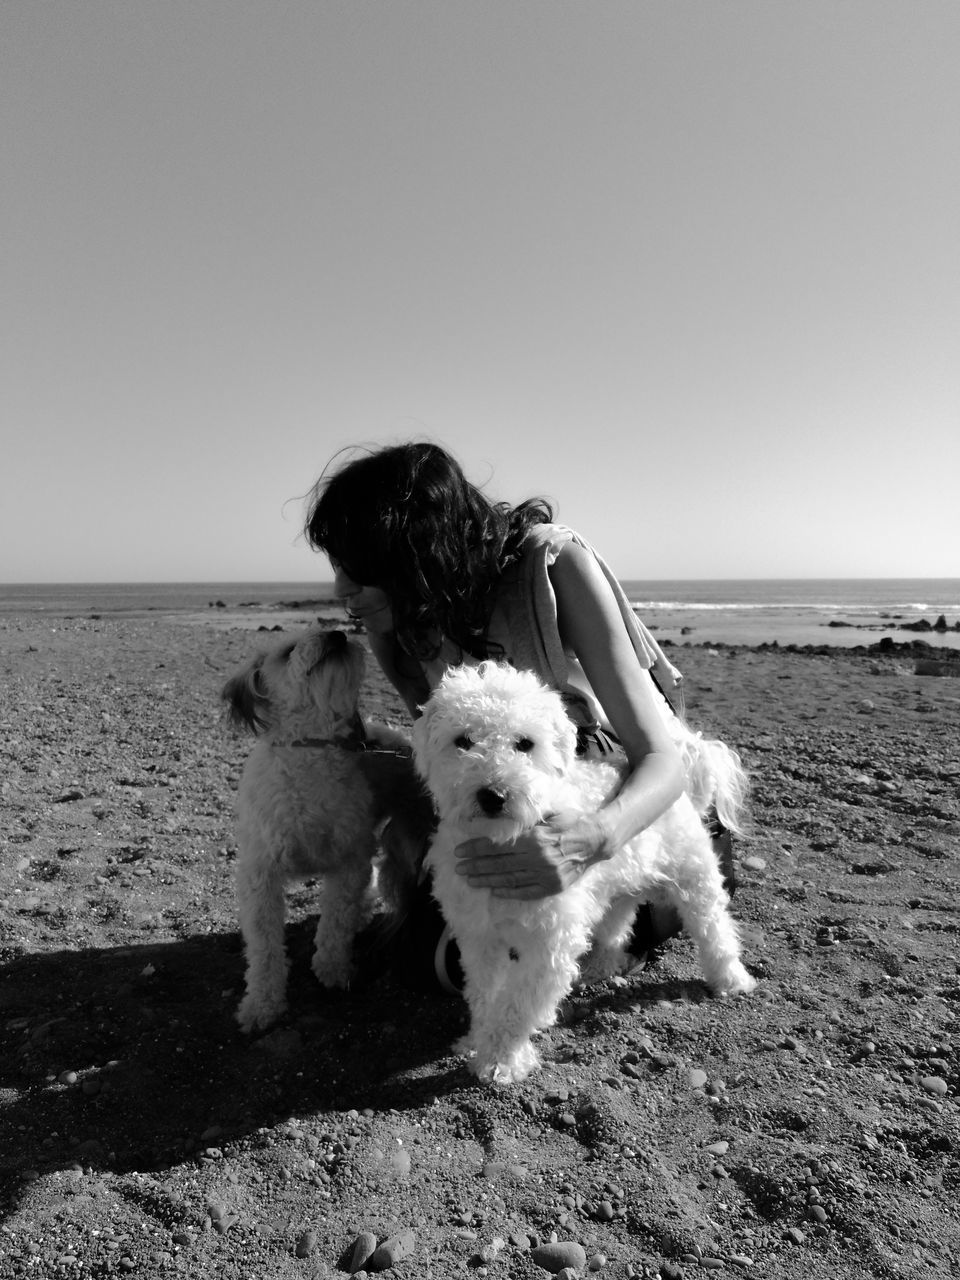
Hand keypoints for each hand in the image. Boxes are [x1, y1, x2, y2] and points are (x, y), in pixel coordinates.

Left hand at [454, 812, 610, 899]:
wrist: (594, 841)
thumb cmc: (567, 823)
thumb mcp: (545, 814)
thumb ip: (522, 822)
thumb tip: (494, 823)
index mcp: (535, 839)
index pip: (498, 847)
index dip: (476, 849)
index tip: (460, 851)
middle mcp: (538, 859)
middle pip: (499, 865)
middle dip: (475, 866)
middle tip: (458, 868)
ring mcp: (545, 876)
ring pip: (509, 880)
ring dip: (486, 880)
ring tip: (470, 880)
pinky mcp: (551, 888)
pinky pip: (525, 892)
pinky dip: (508, 892)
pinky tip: (493, 891)